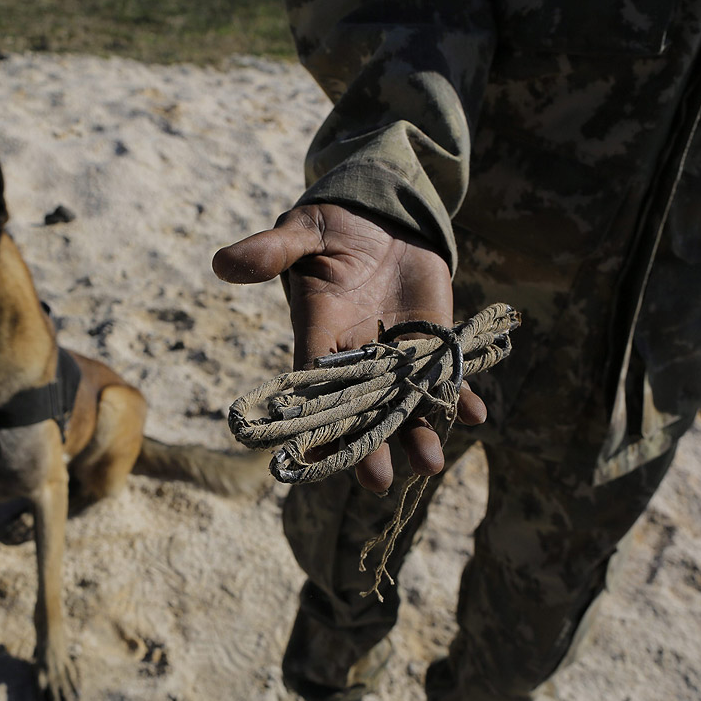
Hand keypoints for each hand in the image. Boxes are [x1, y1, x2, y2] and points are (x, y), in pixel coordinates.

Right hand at [213, 203, 485, 492]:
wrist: (384, 219)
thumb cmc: (333, 228)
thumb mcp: (302, 233)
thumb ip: (271, 250)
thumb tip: (221, 263)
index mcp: (318, 336)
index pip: (313, 387)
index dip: (314, 422)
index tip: (315, 457)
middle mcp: (357, 356)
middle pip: (362, 409)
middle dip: (370, 445)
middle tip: (377, 481)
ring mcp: (397, 355)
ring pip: (407, 403)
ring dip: (420, 433)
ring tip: (430, 463)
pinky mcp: (432, 343)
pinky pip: (446, 375)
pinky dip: (462, 394)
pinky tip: (478, 413)